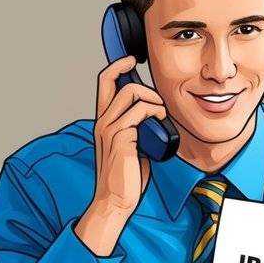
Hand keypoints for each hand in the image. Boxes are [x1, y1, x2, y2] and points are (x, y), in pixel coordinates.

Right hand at [75, 56, 168, 255]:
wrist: (115, 201)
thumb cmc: (124, 178)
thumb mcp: (131, 147)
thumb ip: (137, 130)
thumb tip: (154, 119)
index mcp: (103, 122)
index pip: (103, 84)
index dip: (116, 67)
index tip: (130, 61)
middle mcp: (102, 122)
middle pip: (111, 80)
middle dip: (132, 74)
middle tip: (153, 90)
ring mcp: (109, 129)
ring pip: (130, 94)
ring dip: (151, 98)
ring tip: (161, 113)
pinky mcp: (121, 138)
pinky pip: (139, 112)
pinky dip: (154, 112)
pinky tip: (161, 122)